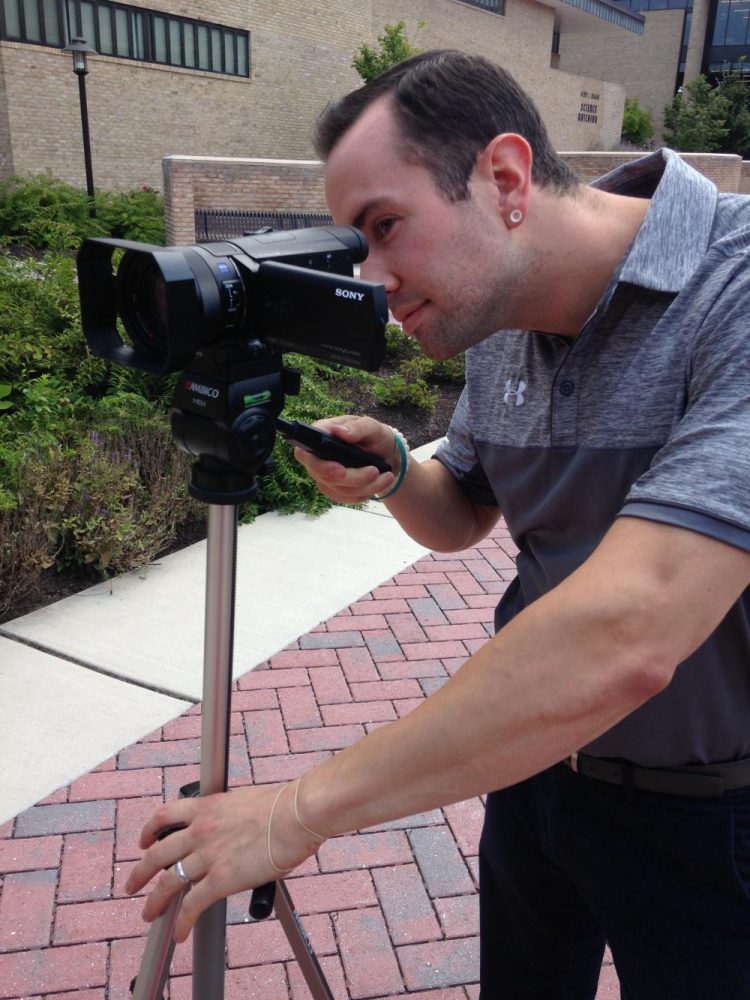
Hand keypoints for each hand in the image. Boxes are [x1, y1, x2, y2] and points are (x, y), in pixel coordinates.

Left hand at [124, 782, 319, 941]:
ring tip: (149, 912)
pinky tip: (180, 932)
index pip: (165, 816)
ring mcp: (209, 855)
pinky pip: (193, 904)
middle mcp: (201, 830)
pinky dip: (183, 921)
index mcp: (207, 807)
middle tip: (132, 884)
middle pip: (157, 853)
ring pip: (168, 881)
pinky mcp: (222, 878)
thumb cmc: (283, 805)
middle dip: (140, 872)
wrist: (297, 813)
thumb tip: (238, 831)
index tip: (145, 841)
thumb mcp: (245, 802)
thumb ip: (231, 817)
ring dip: (155, 901)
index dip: (149, 831)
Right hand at [294, 416, 399, 503]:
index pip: (304, 453)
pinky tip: (380, 483)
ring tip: (386, 476)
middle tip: (374, 471)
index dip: (318, 465)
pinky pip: (347, 498)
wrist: (384, 454)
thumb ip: (358, 427)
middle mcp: (316, 458)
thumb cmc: (374, 436)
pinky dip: (367, 492)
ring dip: (366, 486)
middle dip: (353, 478)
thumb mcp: (372, 427)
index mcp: (320, 436)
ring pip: (339, 490)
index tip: (341, 470)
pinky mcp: (334, 489)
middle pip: (325, 477)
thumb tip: (339, 432)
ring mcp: (324, 475)